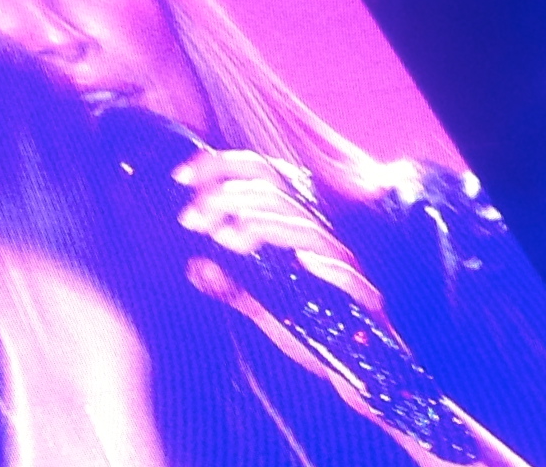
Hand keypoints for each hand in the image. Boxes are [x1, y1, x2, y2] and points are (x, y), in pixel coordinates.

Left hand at [170, 152, 527, 466]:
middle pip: (281, 198)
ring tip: (226, 235)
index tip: (181, 175)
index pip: (266, 183)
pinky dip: (325, 267)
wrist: (362, 377)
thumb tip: (194, 265)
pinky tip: (299, 261)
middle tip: (191, 218)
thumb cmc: (319, 338)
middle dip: (230, 201)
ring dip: (264, 226)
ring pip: (308, 231)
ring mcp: (344, 270)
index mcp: (301, 236)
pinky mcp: (365, 302)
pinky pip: (349, 278)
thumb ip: (234, 288)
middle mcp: (322, 244)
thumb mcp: (267, 311)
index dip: (224, 169)